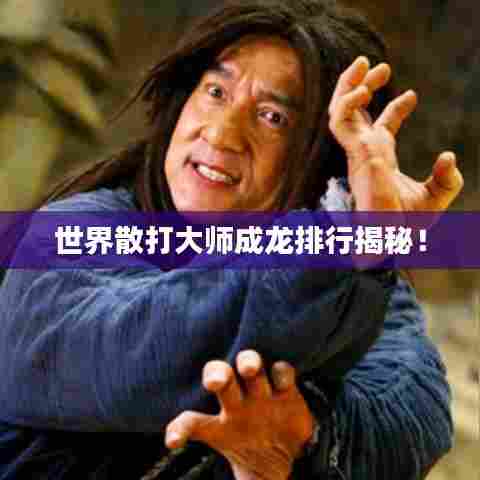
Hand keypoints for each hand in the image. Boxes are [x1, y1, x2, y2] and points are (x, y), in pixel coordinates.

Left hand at [165, 350, 313, 479]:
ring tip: (249, 370)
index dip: (180, 429)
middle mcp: (237, 403)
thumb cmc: (258, 455)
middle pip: (219, 377)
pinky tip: (282, 386)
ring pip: (250, 366)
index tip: (173, 442)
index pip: (192, 423)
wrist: (293, 450)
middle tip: (214, 382)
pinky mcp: (286, 388)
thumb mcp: (246, 477)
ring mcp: (260, 392)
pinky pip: (282, 372)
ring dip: (248, 363)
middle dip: (216, 374)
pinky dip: (282, 374)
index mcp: (220, 427)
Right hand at [328, 56, 463, 212]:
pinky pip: (341, 122)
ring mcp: (359, 152)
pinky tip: (363, 90)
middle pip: (355, 113)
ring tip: (364, 64)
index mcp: (380, 159)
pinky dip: (348, 103)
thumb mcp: (436, 197)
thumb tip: (448, 156)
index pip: (382, 128)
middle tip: (377, 65)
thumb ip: (446, 178)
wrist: (390, 240)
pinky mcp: (357, 153)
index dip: (395, 109)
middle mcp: (365, 152)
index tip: (412, 94)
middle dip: (361, 86)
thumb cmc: (406, 225)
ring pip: (340, 112)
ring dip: (348, 86)